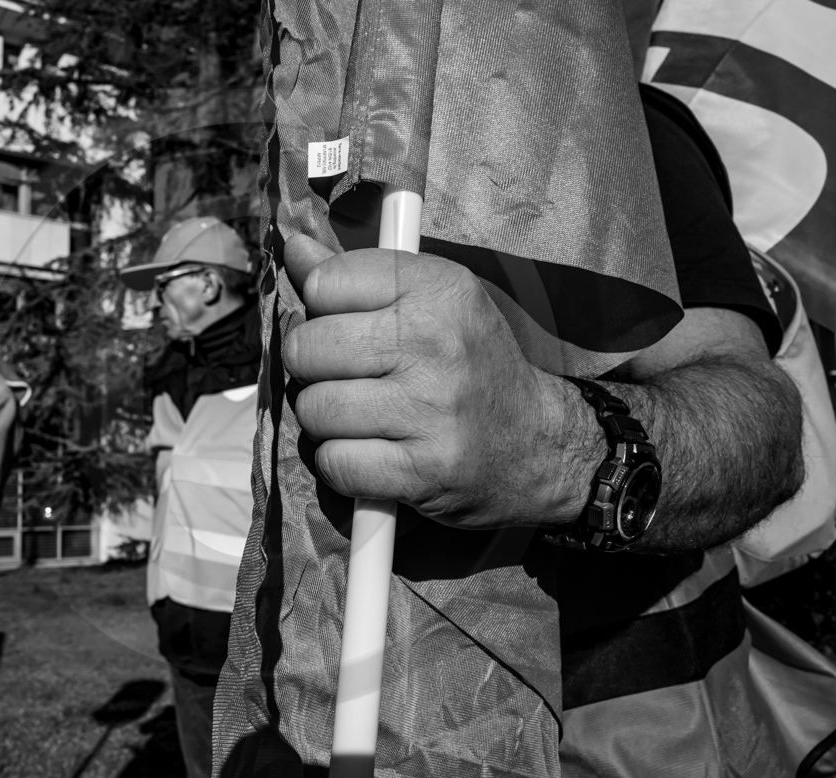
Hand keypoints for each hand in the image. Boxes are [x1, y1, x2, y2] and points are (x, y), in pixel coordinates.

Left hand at [281, 234, 595, 528]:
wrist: (541, 446)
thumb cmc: (471, 367)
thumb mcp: (433, 304)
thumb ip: (359, 275)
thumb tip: (295, 248)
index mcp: (440, 289)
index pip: (326, 282)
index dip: (319, 309)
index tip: (345, 325)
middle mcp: (436, 342)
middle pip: (307, 348)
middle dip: (312, 368)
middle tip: (347, 378)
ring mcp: (430, 409)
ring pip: (313, 408)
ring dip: (325, 421)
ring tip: (361, 418)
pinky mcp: (423, 470)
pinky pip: (335, 462)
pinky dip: (341, 465)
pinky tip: (371, 454)